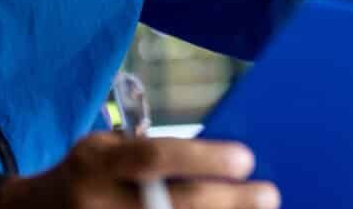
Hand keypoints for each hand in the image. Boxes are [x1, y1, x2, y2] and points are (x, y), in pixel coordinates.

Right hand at [0, 132, 278, 208]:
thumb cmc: (83, 174)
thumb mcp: (104, 149)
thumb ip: (147, 153)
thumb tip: (215, 159)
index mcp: (97, 163)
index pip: (154, 159)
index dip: (202, 158)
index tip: (245, 158)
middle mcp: (97, 205)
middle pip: (172, 207)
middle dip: (227, 202)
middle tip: (269, 194)